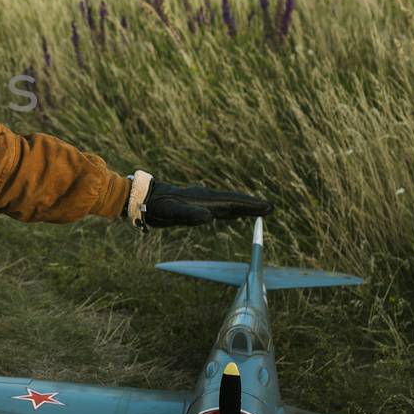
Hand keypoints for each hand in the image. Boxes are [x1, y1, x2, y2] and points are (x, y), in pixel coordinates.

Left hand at [131, 172, 270, 229]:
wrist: (143, 198)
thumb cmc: (156, 206)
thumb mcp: (171, 212)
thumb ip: (189, 214)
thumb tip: (209, 217)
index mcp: (204, 198)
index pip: (232, 202)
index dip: (250, 205)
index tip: (266, 207)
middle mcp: (205, 197)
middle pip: (234, 201)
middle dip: (251, 205)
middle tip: (270, 208)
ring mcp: (201, 200)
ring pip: (228, 203)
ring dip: (243, 207)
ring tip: (258, 209)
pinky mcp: (196, 204)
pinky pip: (218, 207)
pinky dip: (230, 209)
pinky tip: (233, 212)